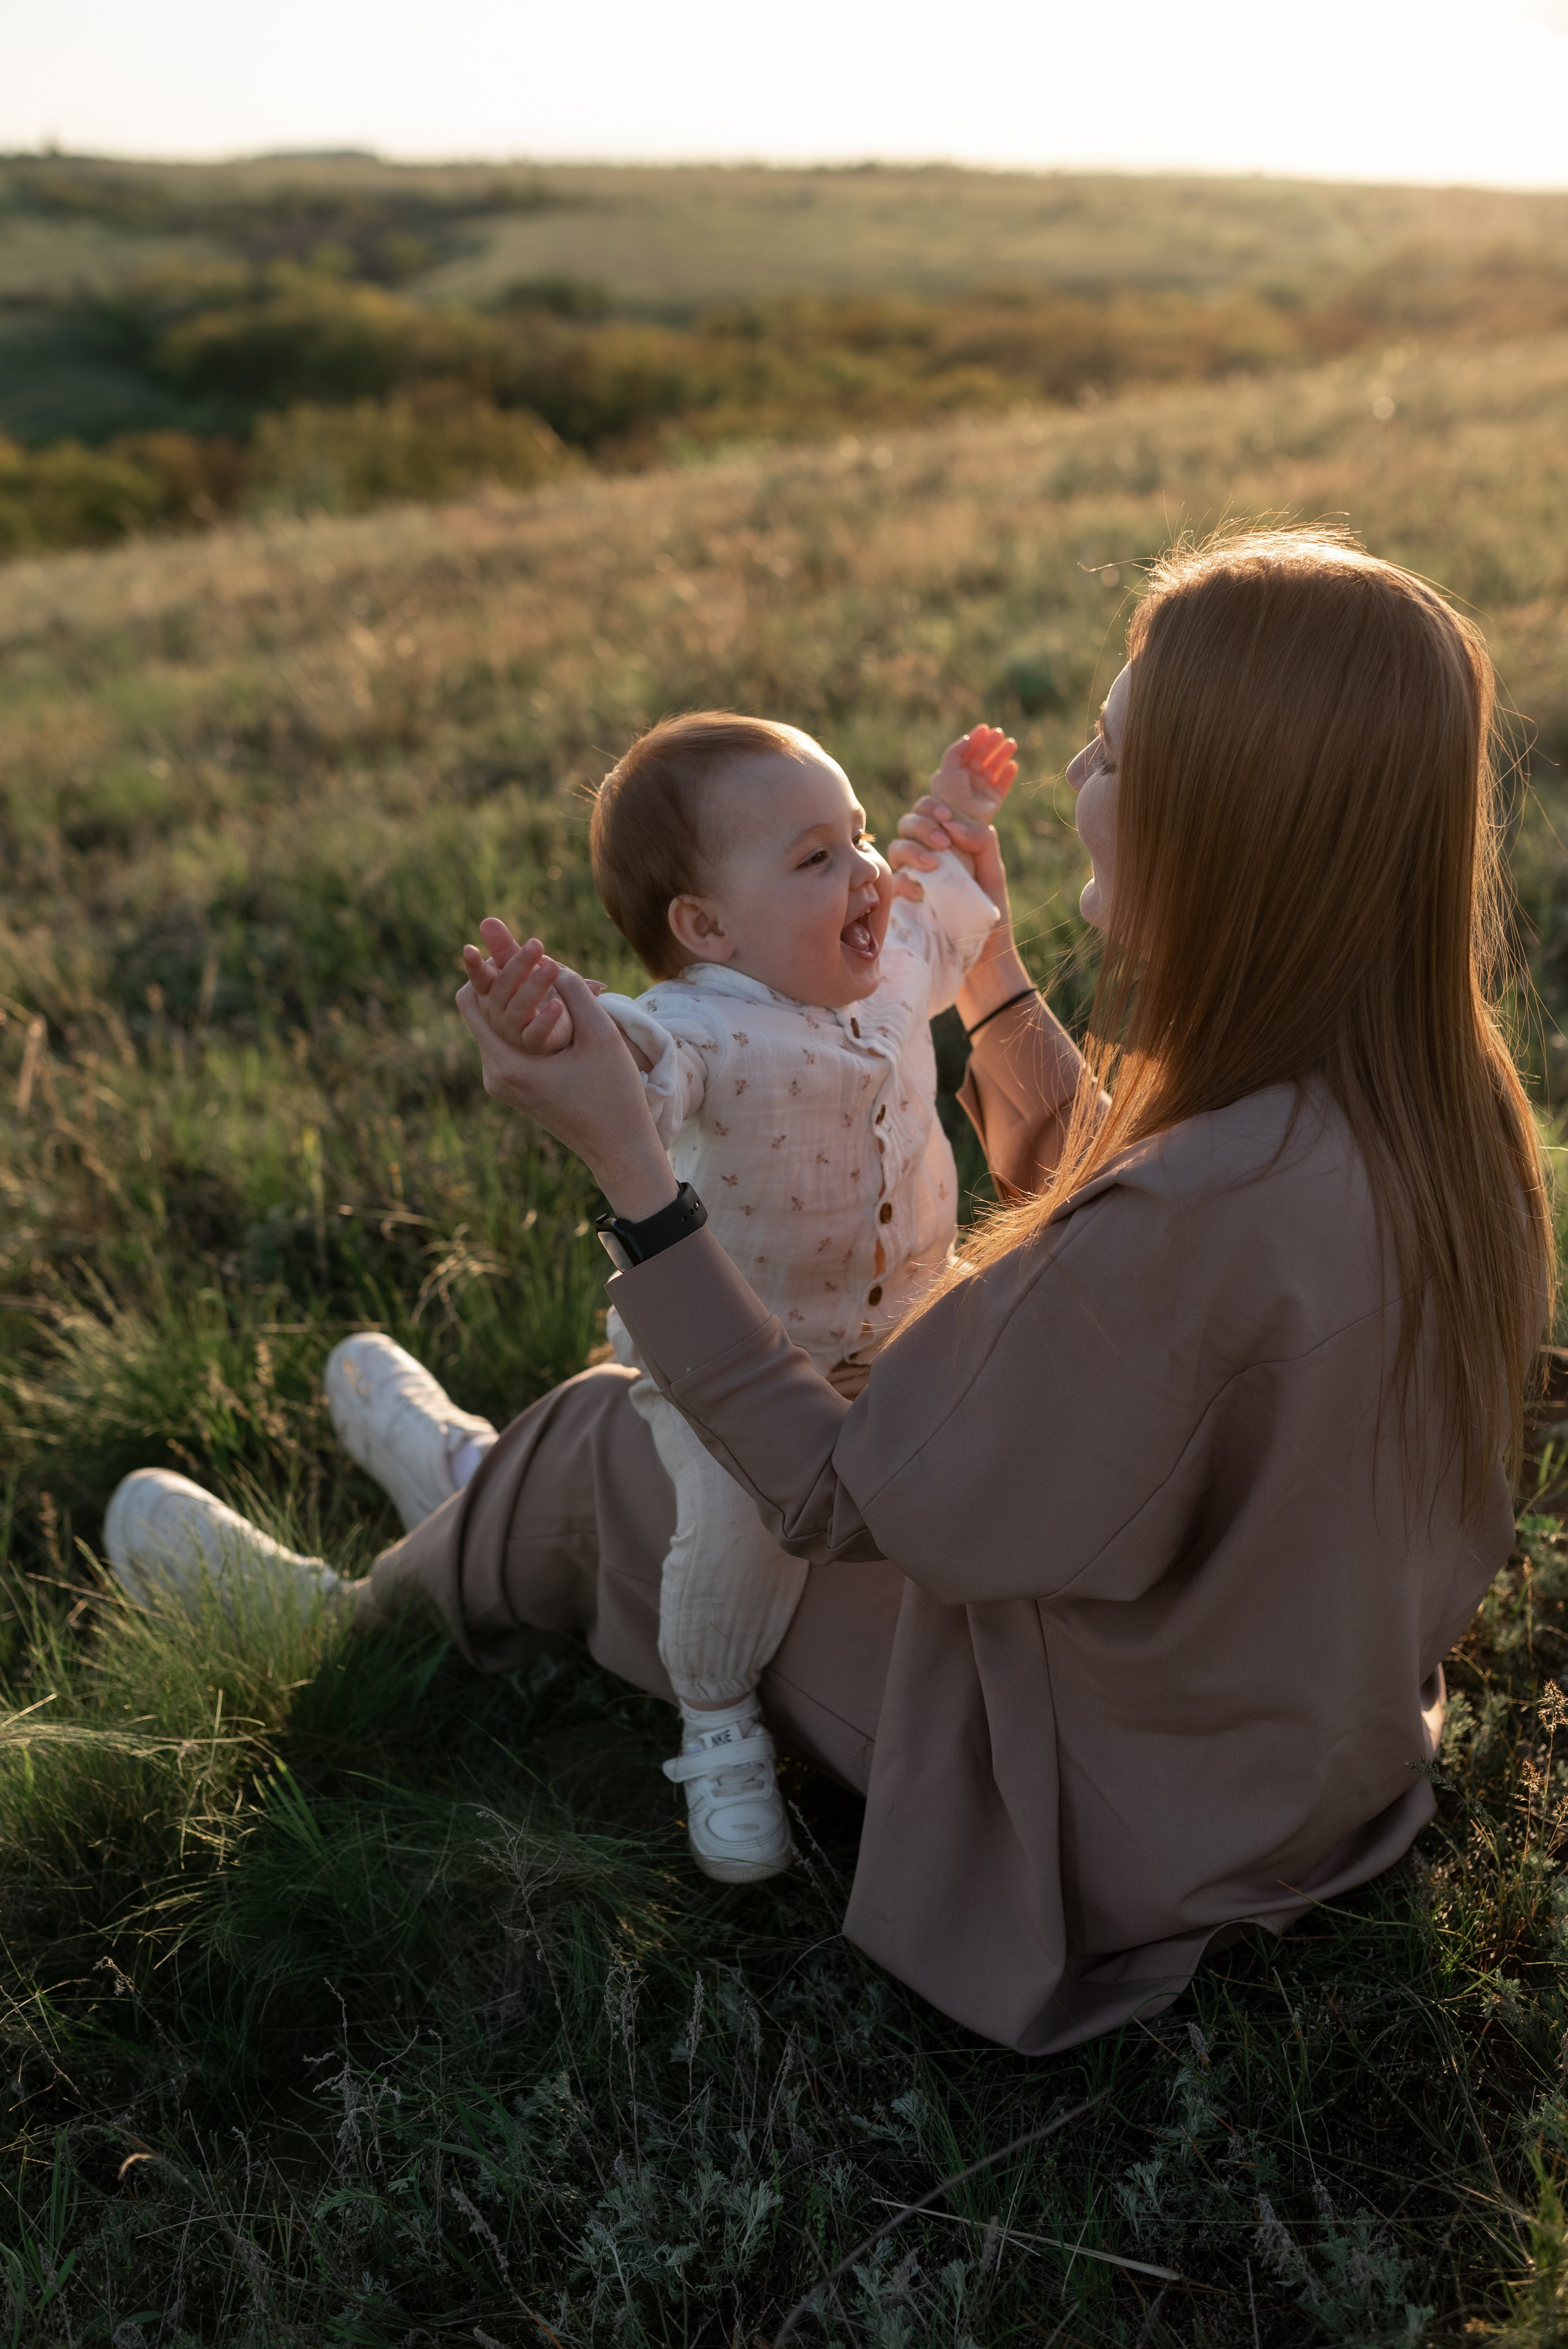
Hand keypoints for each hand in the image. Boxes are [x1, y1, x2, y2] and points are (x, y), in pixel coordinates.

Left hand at [456, 961, 675, 1220]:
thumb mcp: (601, 1034)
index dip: (482, 968)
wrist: (619, 1149)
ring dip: (514, 1000)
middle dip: (499, 980)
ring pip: (495, 1027)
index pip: (469, 1002)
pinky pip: (508, 1043)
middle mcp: (495, 1076)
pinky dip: (523, 1020)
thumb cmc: (614, 1094)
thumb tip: (548, 960)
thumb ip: (573, 991)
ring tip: (541, 973)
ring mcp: (504, 1085)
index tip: (502, 944)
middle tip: (522, 951)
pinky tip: (550, 1004)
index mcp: (507, 1064)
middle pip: (479, 1012)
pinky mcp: (516, 1089)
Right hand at [462, 919, 571, 1052]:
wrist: (551, 1023)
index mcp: (489, 990)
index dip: (473, 965)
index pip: (479, 977)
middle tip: (536, 943)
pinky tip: (558, 1004)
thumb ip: (504, 948)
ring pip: (520, 1007)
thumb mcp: (518, 967)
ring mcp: (512, 1028)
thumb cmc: (529, 990)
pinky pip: (537, 1032)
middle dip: (519, 964)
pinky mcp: (532, 1042)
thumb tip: (487, 921)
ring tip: (554, 967)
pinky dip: (547, 1018)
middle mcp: (496, 1010)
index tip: (469, 948)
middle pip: (504, 987)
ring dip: (536, 985)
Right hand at [888, 799, 1035, 1035]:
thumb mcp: (993, 876)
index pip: (928, 810)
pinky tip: (918, 893)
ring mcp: (911, 880)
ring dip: (912, 850)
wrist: (983, 964)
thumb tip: (951, 824)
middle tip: (942, 843)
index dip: (931, 807)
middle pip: (908, 824)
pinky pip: (890, 884)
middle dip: (921, 826)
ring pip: (895, 849)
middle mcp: (926, 858)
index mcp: (947, 845)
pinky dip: (903, 881)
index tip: (946, 818)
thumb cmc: (989, 920)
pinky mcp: (901, 905)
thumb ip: (981, 842)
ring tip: (932, 867)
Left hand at [930, 724, 1017, 823]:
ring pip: (996, 767)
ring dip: (1003, 754)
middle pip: (983, 756)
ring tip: (1011, 743)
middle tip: (999, 733)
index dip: (976, 738)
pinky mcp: (993, 800)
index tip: (985, 728)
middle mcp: (970, 779)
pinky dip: (1009, 774)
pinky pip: (1004, 784)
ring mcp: (982, 789)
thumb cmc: (948, 794)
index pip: (968, 750)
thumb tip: (969, 737)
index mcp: (956, 771)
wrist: (957, 819)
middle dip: (991, 744)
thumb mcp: (947, 768)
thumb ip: (957, 750)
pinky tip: (1012, 764)